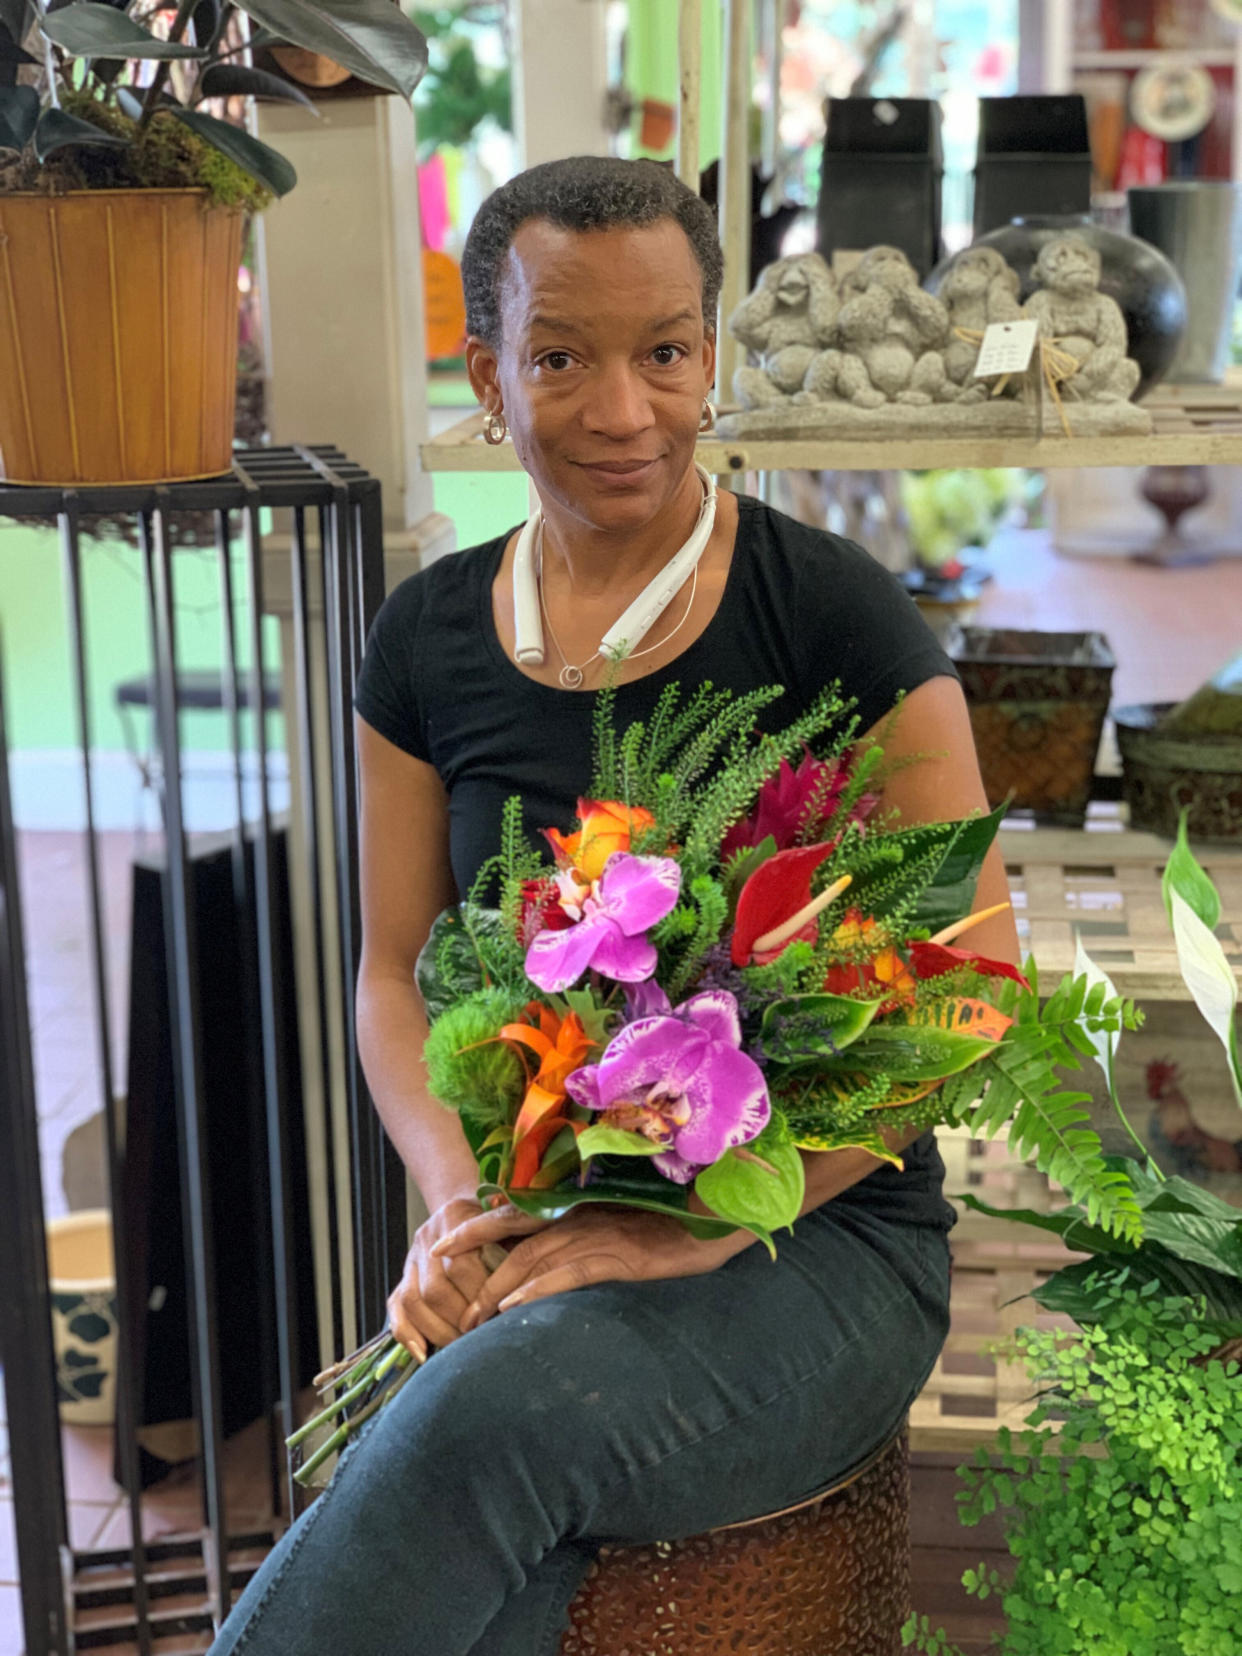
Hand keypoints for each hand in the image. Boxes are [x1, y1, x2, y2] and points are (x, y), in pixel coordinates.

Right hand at [387, 1194, 500, 1357]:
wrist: (470, 1209)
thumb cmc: (499, 1222)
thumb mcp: (511, 1226)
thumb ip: (515, 1251)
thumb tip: (523, 1293)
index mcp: (455, 1216)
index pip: (462, 1266)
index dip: (480, 1296)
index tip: (500, 1316)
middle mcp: (427, 1236)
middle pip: (435, 1288)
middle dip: (459, 1320)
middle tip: (482, 1339)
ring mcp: (411, 1257)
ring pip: (413, 1301)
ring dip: (438, 1330)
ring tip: (461, 1347)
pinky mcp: (403, 1276)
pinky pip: (396, 1307)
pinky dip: (407, 1334)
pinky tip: (424, 1353)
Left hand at [431, 1204, 753, 1330]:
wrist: (714, 1219)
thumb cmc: (666, 1225)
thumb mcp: (615, 1228)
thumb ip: (578, 1237)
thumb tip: (540, 1263)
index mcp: (576, 1207)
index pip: (513, 1213)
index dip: (474, 1227)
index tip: (438, 1245)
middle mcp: (581, 1217)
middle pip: (514, 1238)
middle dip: (476, 1268)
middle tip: (450, 1305)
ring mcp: (600, 1234)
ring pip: (534, 1258)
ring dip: (498, 1289)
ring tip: (473, 1320)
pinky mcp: (622, 1257)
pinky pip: (570, 1273)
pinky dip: (538, 1289)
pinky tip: (516, 1309)